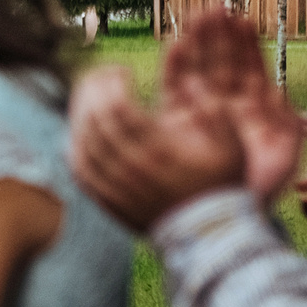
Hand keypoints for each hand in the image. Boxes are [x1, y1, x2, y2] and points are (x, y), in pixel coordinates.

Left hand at [69, 63, 249, 231]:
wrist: (210, 236)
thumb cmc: (222, 186)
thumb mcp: (231, 144)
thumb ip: (212, 108)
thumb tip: (189, 80)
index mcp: (158, 149)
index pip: (117, 107)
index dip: (112, 83)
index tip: (121, 71)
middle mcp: (130, 168)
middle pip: (94, 121)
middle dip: (93, 91)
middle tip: (101, 77)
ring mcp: (115, 187)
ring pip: (81, 144)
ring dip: (80, 115)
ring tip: (90, 98)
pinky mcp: (108, 202)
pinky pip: (79, 170)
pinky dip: (75, 146)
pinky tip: (80, 131)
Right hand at [167, 10, 302, 201]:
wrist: (232, 217)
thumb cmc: (263, 188)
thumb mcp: (287, 151)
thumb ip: (288, 120)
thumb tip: (277, 91)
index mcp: (256, 111)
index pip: (249, 69)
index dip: (244, 44)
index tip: (238, 18)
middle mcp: (228, 109)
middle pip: (222, 64)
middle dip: (217, 36)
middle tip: (211, 7)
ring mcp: (202, 115)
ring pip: (199, 72)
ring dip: (198, 45)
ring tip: (195, 16)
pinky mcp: (179, 125)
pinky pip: (176, 93)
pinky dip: (177, 70)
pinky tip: (176, 49)